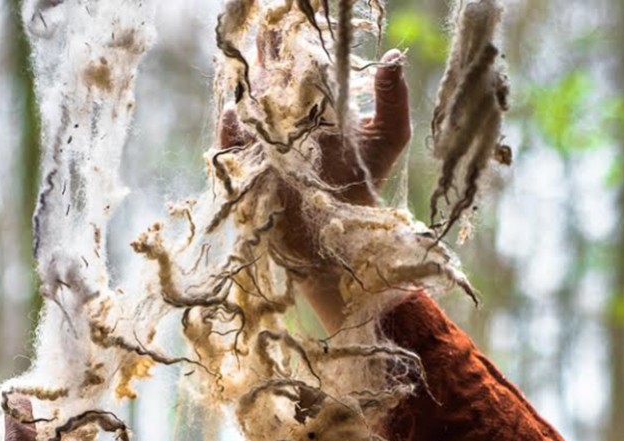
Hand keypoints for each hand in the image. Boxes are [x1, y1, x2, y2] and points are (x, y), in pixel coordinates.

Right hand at [218, 49, 410, 331]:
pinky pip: (230, 146)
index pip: (301, 67)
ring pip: (249, 107)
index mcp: (316, 108)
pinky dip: (230, 130)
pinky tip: (236, 113)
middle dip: (269, 56)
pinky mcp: (248, 170)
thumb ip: (393, 100)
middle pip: (270, 80)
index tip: (294, 20)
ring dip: (251, 88)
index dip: (296, 44)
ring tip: (256, 69)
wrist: (342, 236)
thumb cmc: (365, 186)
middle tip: (269, 31)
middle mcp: (287, 122)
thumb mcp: (388, 138)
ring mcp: (264, 145)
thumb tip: (393, 55)